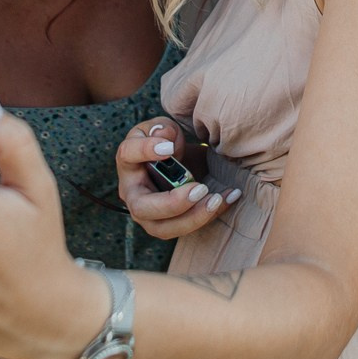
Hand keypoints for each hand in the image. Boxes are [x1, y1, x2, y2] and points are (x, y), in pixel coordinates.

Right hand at [115, 116, 237, 239]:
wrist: (184, 164)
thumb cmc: (169, 144)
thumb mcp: (165, 129)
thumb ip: (163, 129)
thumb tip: (166, 140)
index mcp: (129, 162)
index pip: (128, 154)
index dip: (145, 151)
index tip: (169, 148)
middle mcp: (133, 194)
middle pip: (142, 208)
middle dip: (172, 203)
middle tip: (200, 188)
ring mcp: (149, 215)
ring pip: (164, 229)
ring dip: (192, 218)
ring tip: (216, 200)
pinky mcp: (170, 225)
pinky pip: (187, 228)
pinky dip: (210, 216)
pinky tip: (229, 198)